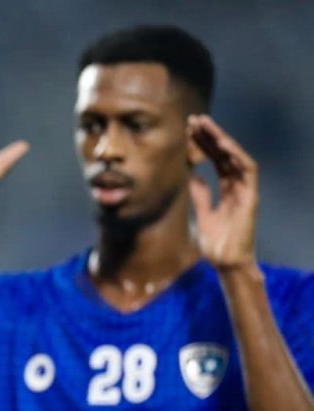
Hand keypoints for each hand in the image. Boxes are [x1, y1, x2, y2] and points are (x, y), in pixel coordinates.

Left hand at [188, 115, 258, 272]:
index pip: (216, 161)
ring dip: (221, 139)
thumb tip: (193, 177)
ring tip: (205, 125)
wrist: (227, 263)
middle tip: (194, 119)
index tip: (188, 132)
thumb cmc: (217, 244)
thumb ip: (200, 196)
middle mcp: (238, 186)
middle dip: (210, 136)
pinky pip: (247, 169)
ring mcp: (246, 189)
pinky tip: (222, 143)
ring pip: (235, 157)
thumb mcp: (202, 215)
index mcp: (226, 190)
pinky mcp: (251, 195)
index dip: (203, 146)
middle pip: (224, 155)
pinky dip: (235, 155)